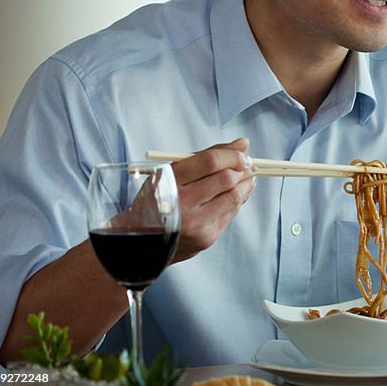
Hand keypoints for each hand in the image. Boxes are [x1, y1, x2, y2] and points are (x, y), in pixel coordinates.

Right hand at [169, 137, 255, 261]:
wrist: (139, 242)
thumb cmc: (157, 200)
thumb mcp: (170, 173)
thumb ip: (206, 157)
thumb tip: (243, 143)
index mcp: (169, 181)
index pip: (210, 161)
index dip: (232, 155)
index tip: (242, 152)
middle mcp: (182, 203)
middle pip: (226, 179)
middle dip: (243, 169)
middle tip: (247, 164)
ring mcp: (195, 223)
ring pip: (234, 197)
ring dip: (246, 184)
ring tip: (247, 177)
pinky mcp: (206, 238)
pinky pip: (231, 213)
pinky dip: (238, 200)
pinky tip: (237, 194)